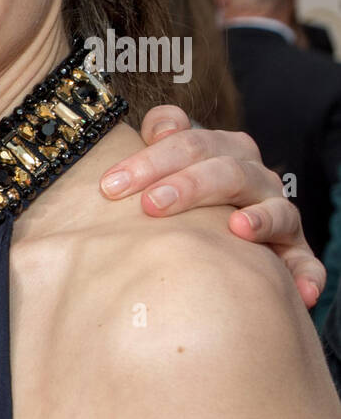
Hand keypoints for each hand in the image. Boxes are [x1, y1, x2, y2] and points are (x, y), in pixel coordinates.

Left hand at [99, 105, 323, 308]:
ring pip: (275, 208)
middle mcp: (253, 177)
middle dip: (188, 186)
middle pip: (227, 171)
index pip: (191, 143)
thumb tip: (161, 127)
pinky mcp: (292, 251)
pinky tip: (301, 291)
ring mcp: (275, 212)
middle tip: (150, 205)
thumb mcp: (166, 162)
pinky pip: (305, 261)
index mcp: (223, 151)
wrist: (215, 228)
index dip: (151, 159)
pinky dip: (307, 274)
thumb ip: (161, 138)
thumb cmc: (179, 191)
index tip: (110, 186)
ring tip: (237, 230)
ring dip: (259, 219)